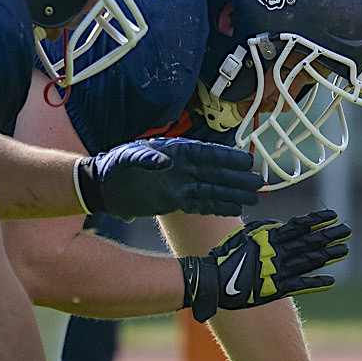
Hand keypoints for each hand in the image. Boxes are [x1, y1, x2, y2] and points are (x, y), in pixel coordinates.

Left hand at [74, 138, 262, 219]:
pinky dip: (218, 206)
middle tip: (259, 182)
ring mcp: (181, 185)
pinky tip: (235, 208)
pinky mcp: (176, 201)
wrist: (102, 187)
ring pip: (213, 189)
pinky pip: (202, 204)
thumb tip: (166, 163)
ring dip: (233, 193)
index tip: (247, 160)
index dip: (227, 157)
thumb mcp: (127, 158)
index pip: (207, 154)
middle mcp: (183, 168)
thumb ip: (146, 158)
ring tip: (254, 197)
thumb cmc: (114, 166)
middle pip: (216, 172)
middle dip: (237, 177)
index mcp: (176, 152)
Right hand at [181, 209, 351, 318]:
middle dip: (329, 235)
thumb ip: (263, 229)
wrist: (212, 280)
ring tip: (345, 250)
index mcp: (269, 237)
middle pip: (309, 241)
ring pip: (309, 261)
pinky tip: (331, 280)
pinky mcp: (276, 289)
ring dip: (328, 255)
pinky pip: (300, 285)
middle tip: (347, 230)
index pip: (299, 225)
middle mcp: (277, 252)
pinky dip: (316, 283)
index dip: (317, 220)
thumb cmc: (225, 256)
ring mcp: (278, 270)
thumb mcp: (244, 235)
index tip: (334, 215)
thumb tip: (279, 225)